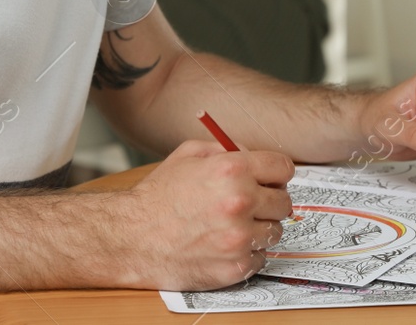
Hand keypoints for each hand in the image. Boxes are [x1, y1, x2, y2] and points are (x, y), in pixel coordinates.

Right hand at [116, 139, 294, 289]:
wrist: (131, 237)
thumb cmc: (157, 197)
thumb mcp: (187, 154)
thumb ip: (226, 148)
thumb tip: (252, 154)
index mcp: (232, 169)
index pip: (284, 168)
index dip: (275, 174)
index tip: (269, 180)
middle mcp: (240, 202)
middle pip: (284, 202)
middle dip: (268, 202)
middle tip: (249, 205)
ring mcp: (239, 238)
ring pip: (275, 231)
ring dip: (259, 228)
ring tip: (233, 227)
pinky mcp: (235, 267)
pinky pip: (260, 257)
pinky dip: (247, 253)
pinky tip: (224, 246)